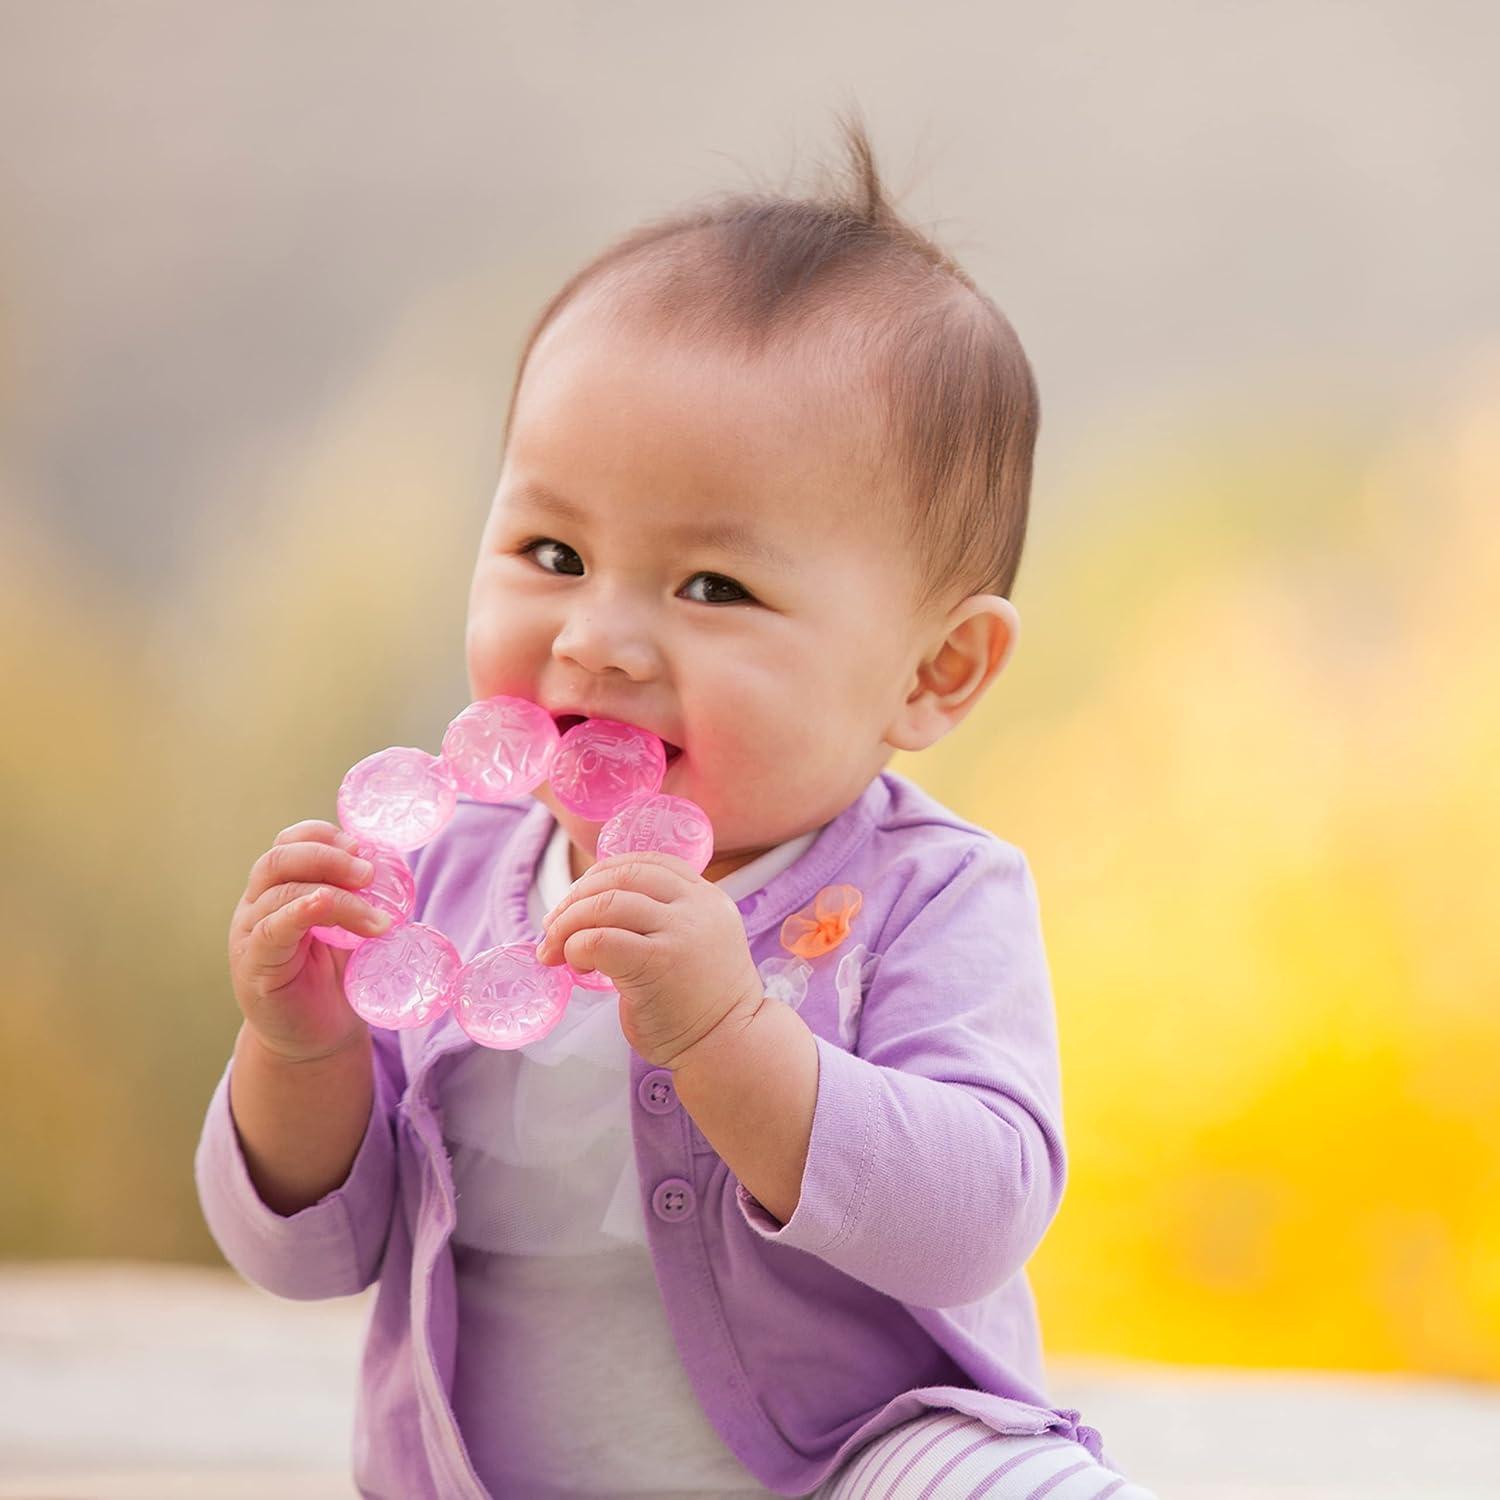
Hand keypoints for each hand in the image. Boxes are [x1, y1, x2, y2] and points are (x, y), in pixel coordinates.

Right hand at [227, 819, 393, 1062]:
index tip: (365, 848)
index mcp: (280, 887)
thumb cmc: (334, 979)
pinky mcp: (254, 964)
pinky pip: (271, 929)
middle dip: (330, 857)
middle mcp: (258, 903)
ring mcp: (250, 932)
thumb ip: (360, 896)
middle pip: (281, 857)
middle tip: (371, 874)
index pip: (292, 842)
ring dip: (337, 895)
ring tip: (377, 919)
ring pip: (282, 890)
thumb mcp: (350, 928)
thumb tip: (393, 864)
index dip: (326, 836)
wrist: (314, 1038)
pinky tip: (323, 905)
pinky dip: (300, 910)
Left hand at [535, 850, 764, 1069]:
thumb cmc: (700, 1004)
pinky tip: (576, 965)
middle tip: (554, 925)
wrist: (729, 1046)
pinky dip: (575, 947)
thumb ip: (663, 920)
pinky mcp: (658, 962)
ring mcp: (680, 933)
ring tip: (556, 950)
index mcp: (707, 898)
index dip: (605, 874)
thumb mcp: (694, 943)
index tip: (580, 898)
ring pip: (606, 903)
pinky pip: (600, 939)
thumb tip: (594, 908)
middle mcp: (697, 908)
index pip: (649, 862)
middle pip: (622, 876)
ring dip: (568, 923)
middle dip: (577, 896)